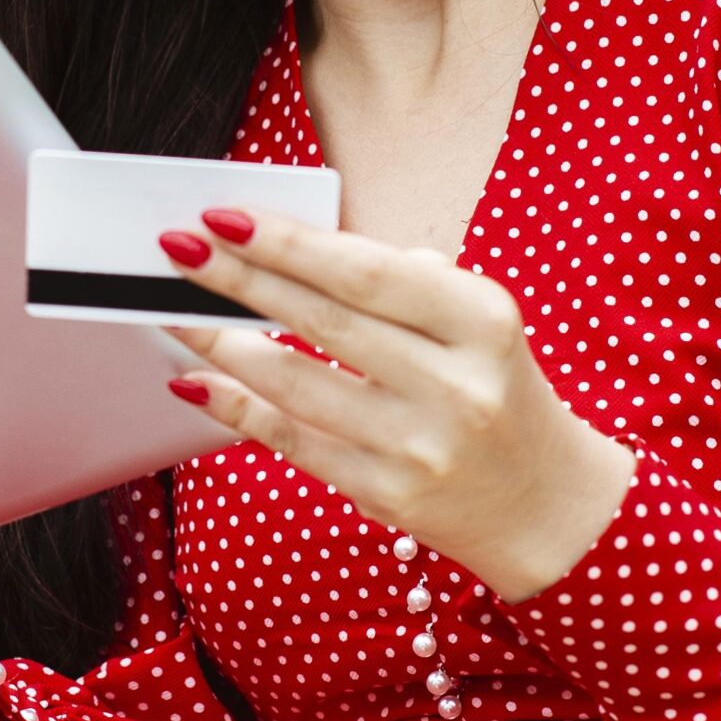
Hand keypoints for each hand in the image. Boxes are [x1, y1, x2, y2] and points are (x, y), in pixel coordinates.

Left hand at [153, 207, 637, 603]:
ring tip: (175, 311)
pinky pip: (294, 441)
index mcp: (482, 321)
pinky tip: (195, 381)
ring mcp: (419, 445)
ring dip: (223, 343)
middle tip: (178, 248)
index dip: (288, 243)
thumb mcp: (480, 324)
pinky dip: (237, 408)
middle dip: (240, 279)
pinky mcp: (388, 495)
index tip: (224, 216)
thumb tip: (294, 253)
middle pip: (325, 320)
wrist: (545, 504)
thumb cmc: (496, 392)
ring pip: (297, 384)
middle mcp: (454, 384)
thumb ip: (406, 283)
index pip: (368, 271)